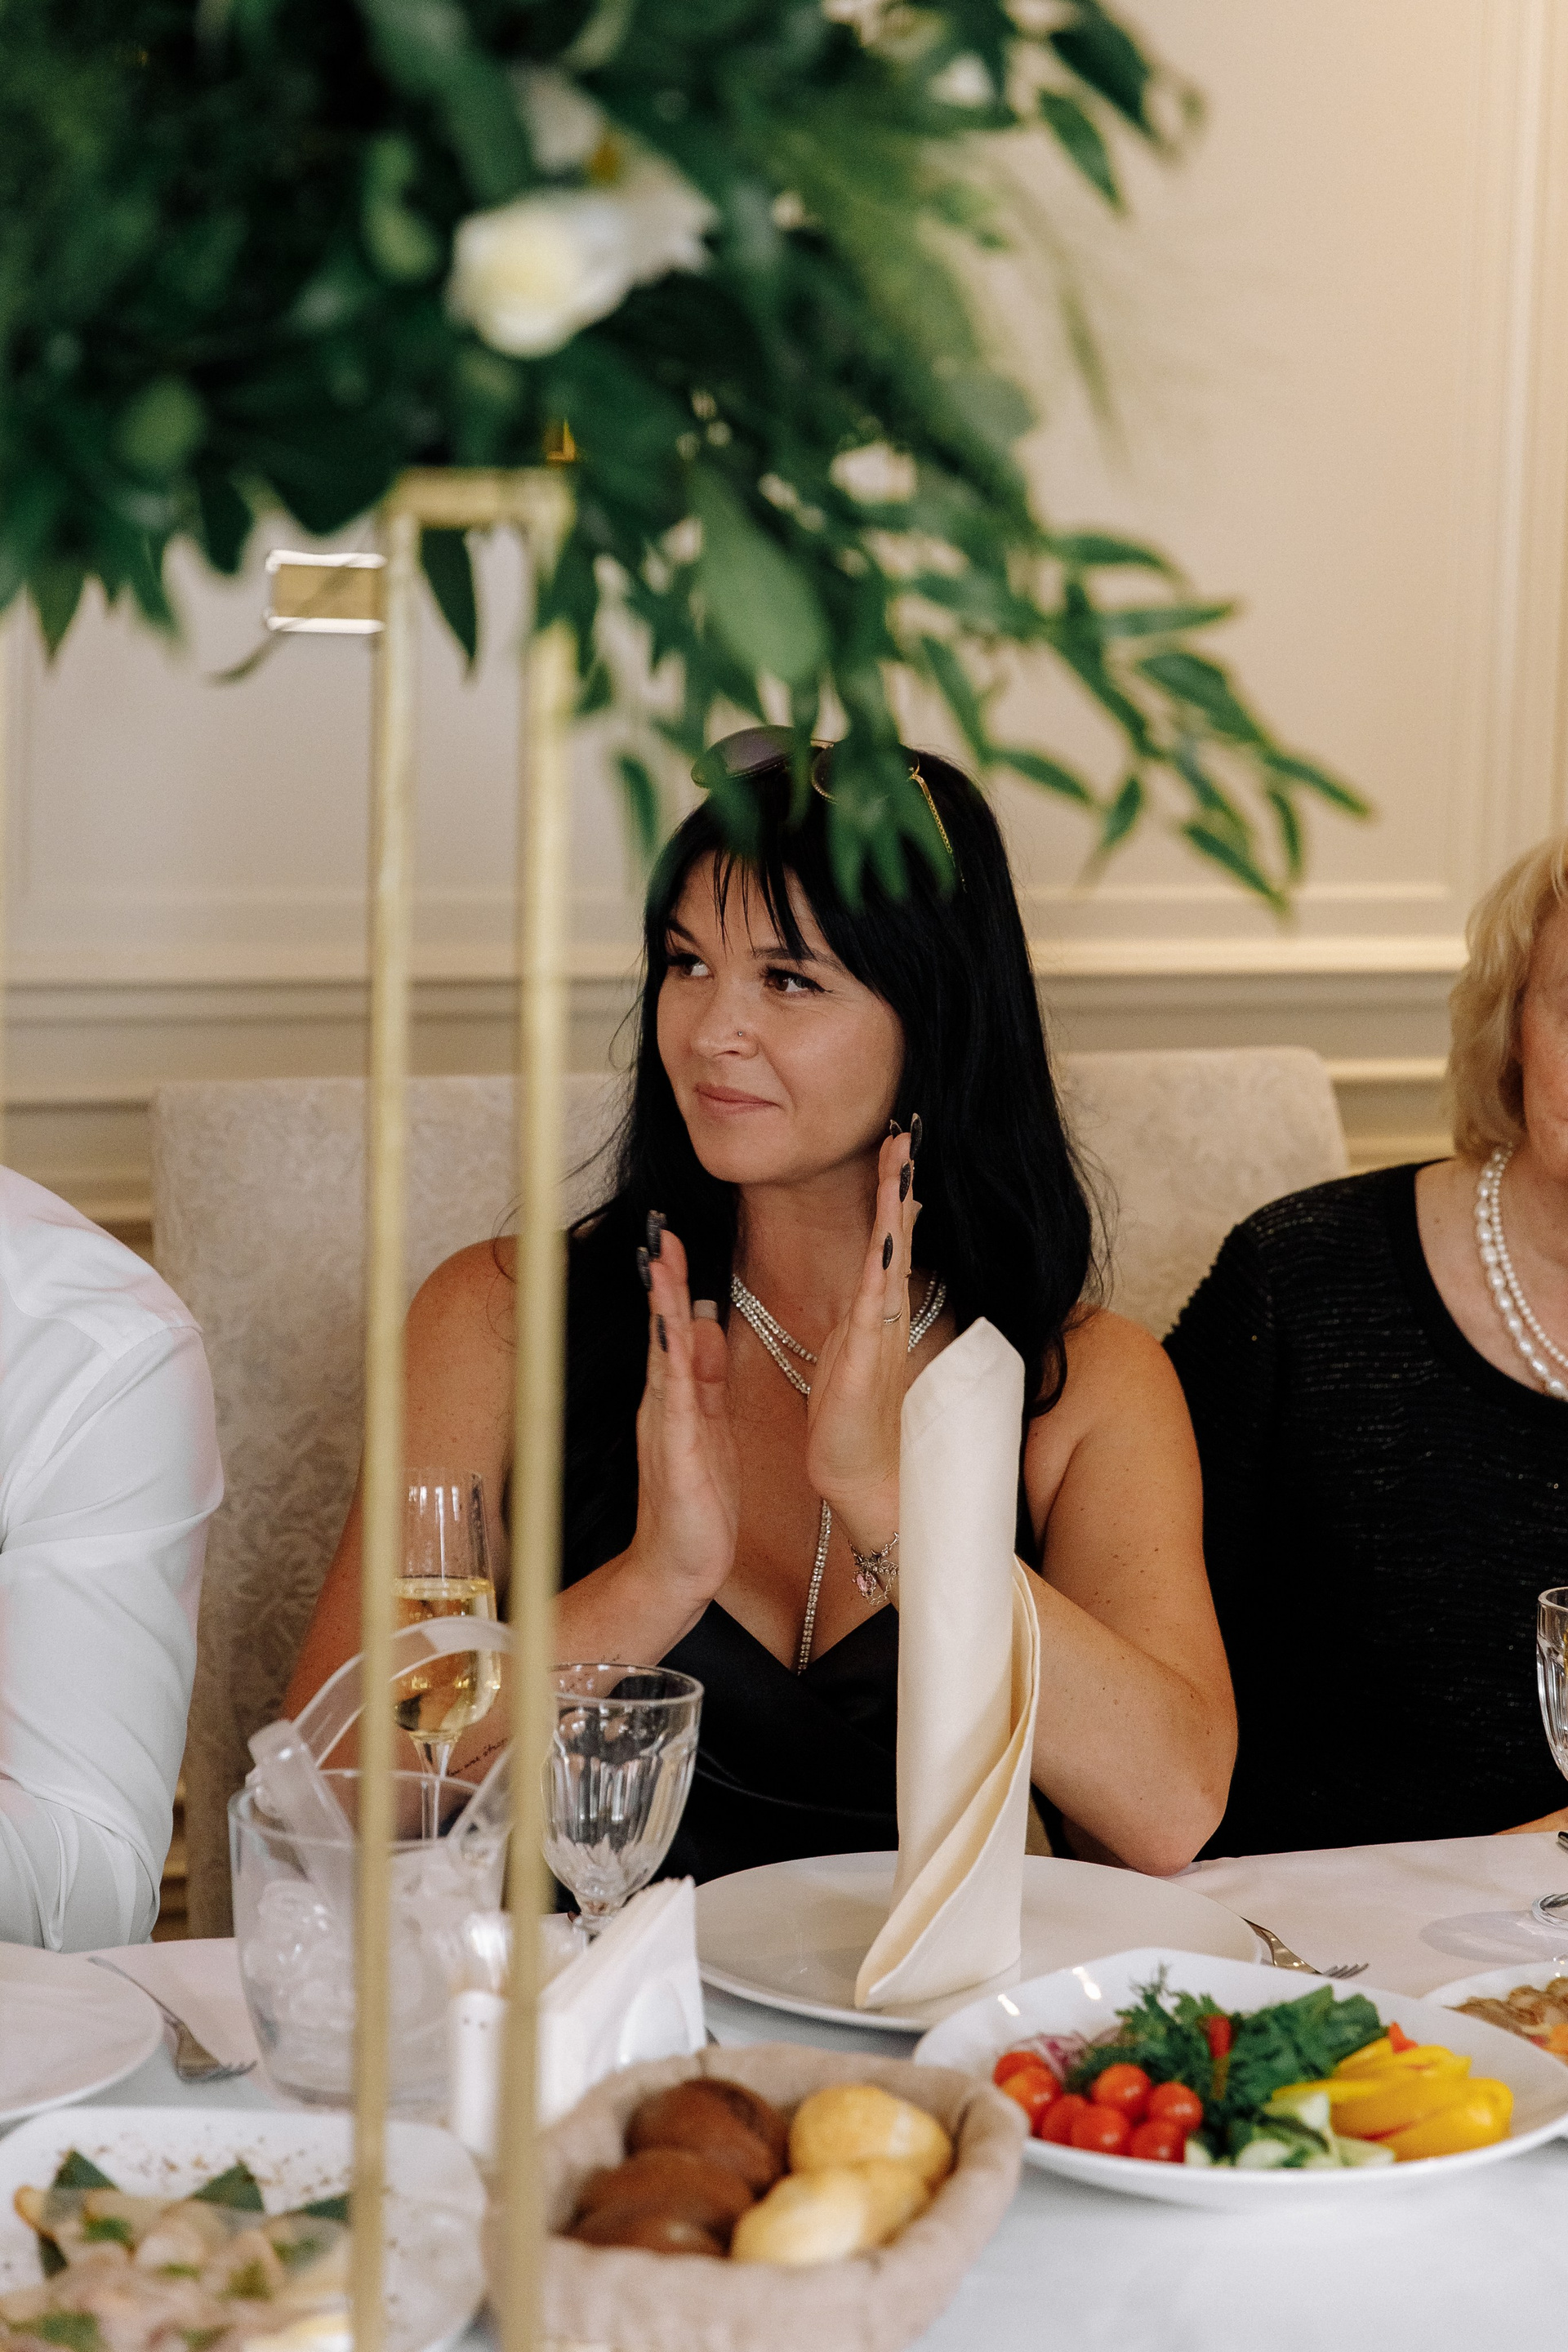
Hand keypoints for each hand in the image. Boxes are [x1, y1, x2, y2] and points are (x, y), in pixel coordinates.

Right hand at [628, 1217, 741, 1604]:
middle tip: (661, 1229)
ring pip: (664, 1355)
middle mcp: (664, 1404)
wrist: (678, 1565)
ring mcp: (666, 1427)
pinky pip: (676, 1402)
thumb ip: (703, 1376)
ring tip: (661, 1263)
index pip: (674, 1326)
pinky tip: (673, 1335)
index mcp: (677, 1395)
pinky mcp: (677, 1455)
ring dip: (662, 1308)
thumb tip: (700, 1321)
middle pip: (661, 1329)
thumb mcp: (708, 1425)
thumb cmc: (696, 1500)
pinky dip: (673, 1365)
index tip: (673, 1235)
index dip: (674, 1281)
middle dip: (663, 1278)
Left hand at [805, 1126, 918, 1555]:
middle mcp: (882, 1316)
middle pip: (895, 1235)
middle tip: (906, 1133)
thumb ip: (860, 1310)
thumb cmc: (853, 1421)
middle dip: (899, 1184)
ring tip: (901, 1164)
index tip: (895, 1143)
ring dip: (895, 1211)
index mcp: (872, 1310)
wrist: (864, 1481)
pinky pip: (873, 1307)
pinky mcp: (865, 1363)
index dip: (889, 1190)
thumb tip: (871, 1274)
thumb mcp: (847, 1351)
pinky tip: (889, 1237)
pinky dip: (882, 1270)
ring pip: (889, 1259)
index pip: (884, 1237)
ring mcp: (878, 1336)